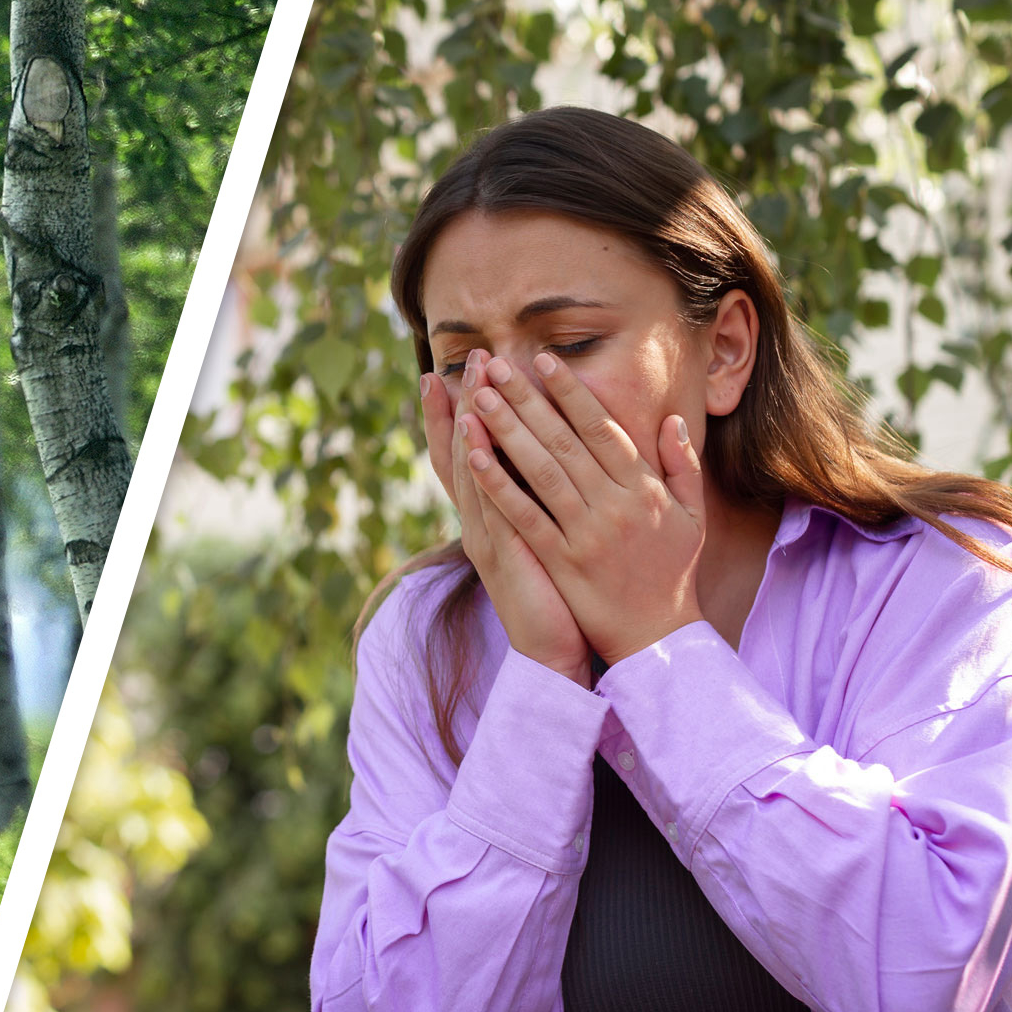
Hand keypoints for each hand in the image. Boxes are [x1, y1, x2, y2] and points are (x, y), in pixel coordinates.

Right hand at [421, 351, 589, 685]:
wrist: (553, 652)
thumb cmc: (557, 596)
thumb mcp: (547, 538)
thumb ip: (544, 499)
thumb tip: (552, 457)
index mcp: (494, 515)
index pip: (471, 455)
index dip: (459, 415)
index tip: (455, 373)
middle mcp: (482, 520)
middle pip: (464, 453)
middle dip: (466, 404)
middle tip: (470, 359)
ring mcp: (488, 536)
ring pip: (472, 472)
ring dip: (469, 425)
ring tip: (471, 383)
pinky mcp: (503, 554)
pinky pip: (488, 506)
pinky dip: (479, 472)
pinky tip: (475, 441)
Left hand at [462, 352, 705, 664]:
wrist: (658, 638)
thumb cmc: (672, 572)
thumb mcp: (691, 515)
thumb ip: (681, 465)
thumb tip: (670, 420)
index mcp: (642, 489)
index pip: (601, 429)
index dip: (570, 392)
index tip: (543, 360)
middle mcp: (613, 505)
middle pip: (564, 441)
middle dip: (528, 400)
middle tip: (497, 366)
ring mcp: (585, 534)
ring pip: (541, 472)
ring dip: (507, 431)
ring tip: (479, 398)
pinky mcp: (561, 561)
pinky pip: (524, 516)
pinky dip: (498, 484)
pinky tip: (474, 456)